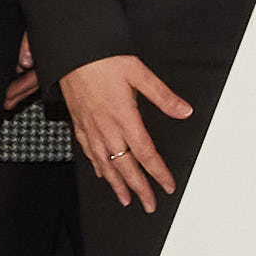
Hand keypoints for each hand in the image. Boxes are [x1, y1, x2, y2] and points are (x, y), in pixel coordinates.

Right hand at [63, 52, 192, 209]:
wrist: (70, 50)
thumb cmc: (103, 58)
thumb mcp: (139, 72)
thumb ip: (162, 96)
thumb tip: (185, 111)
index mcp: (124, 117)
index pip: (145, 153)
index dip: (158, 173)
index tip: (167, 186)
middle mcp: (106, 127)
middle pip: (125, 166)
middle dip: (139, 188)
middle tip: (149, 205)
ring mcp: (90, 128)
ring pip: (104, 164)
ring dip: (117, 184)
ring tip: (126, 199)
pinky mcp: (78, 123)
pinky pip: (89, 153)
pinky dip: (98, 167)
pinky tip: (103, 174)